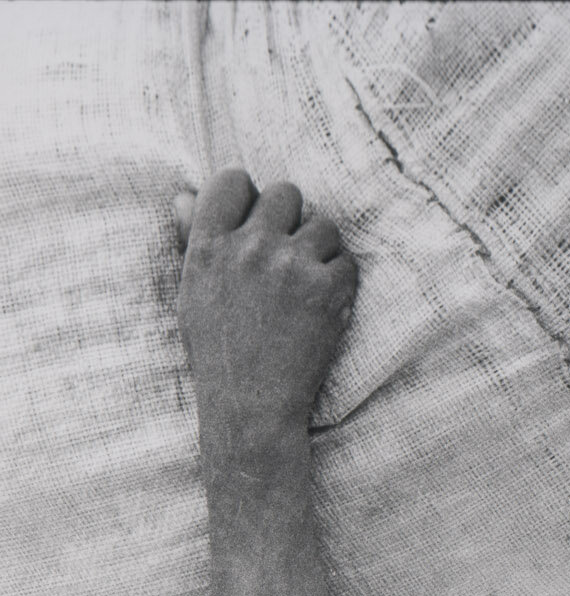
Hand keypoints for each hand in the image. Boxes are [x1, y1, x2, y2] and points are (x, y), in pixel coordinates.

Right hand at [176, 169, 357, 451]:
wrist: (251, 404)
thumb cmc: (219, 352)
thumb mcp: (192, 293)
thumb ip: (192, 240)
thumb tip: (185, 194)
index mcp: (208, 245)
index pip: (233, 180)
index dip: (251, 195)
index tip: (258, 219)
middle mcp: (248, 248)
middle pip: (286, 192)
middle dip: (292, 217)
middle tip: (289, 251)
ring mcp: (290, 266)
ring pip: (325, 223)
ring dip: (322, 246)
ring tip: (309, 278)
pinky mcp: (327, 289)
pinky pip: (347, 259)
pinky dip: (342, 277)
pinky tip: (327, 299)